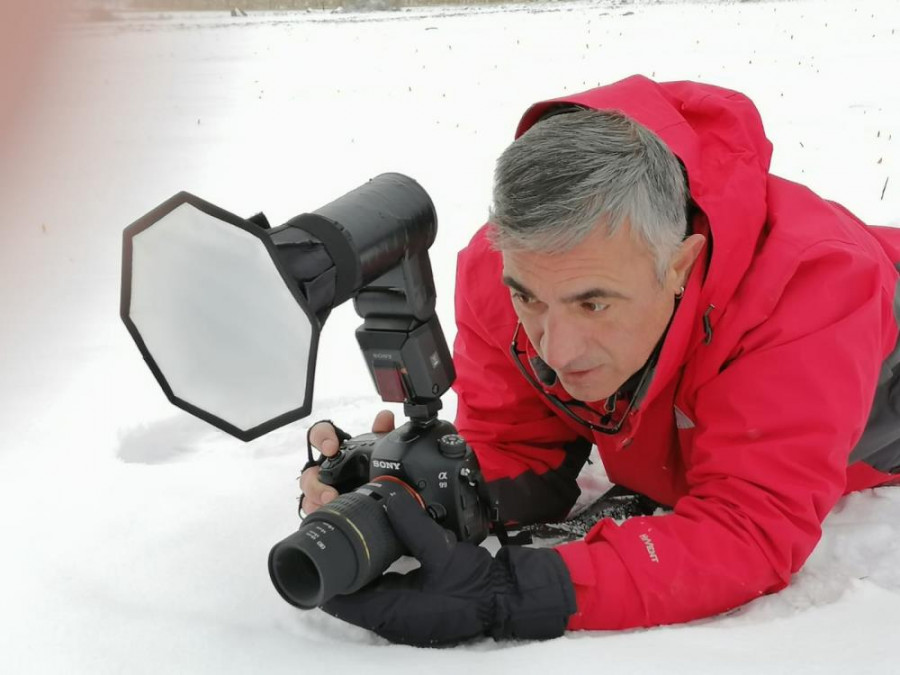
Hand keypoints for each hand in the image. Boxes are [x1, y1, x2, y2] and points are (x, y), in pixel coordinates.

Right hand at [299, 410, 394, 513]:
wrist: (377, 493)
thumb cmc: (370, 467)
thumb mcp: (379, 449)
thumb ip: (382, 432)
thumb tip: (385, 417)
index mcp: (335, 451)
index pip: (319, 435)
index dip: (321, 437)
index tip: (331, 447)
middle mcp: (324, 469)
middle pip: (308, 473)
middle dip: (315, 482)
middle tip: (330, 492)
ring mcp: (320, 488)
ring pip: (308, 494)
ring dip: (317, 498)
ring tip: (332, 503)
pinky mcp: (321, 505)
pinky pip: (310, 508)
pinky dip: (317, 510)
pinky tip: (329, 512)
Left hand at [321, 489, 575, 646]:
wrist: (506, 599)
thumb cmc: (474, 584)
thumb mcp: (440, 551)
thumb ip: (411, 524)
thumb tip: (387, 495)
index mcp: (392, 611)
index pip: (342, 603)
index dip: (322, 581)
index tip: (310, 555)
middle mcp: (392, 619)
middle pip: (350, 600)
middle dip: (336, 574)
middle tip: (327, 542)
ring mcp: (403, 618)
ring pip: (366, 598)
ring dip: (354, 576)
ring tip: (344, 547)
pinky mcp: (414, 611)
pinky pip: (383, 596)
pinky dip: (373, 579)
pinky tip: (374, 558)